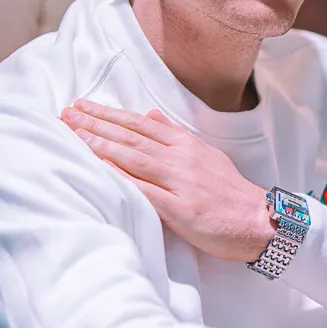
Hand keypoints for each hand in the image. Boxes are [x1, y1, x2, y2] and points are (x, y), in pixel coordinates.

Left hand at [60, 99, 274, 261]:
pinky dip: (120, 179)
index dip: (109, 114)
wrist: (260, 221)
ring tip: (73, 135)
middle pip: (131, 136)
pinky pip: (144, 191)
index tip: (82, 106)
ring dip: (100, 145)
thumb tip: (150, 115)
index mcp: (186, 145)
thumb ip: (176, 136)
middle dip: (95, 124)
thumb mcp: (207, 155)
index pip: (140, 124)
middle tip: (65, 113)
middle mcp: (180, 159)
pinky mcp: (180, 209)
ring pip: (133, 158)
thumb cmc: (232, 193)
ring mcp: (180, 182)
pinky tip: (99, 171)